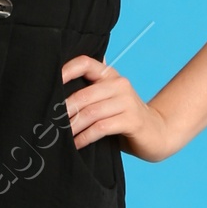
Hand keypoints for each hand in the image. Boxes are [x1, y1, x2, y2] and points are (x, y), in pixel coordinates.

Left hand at [61, 55, 182, 162]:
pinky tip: (76, 144)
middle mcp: (119, 84)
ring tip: (60, 137)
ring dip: (72, 127)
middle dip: (63, 111)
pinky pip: (101, 127)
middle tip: (50, 123)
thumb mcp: (107, 101)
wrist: (158, 133)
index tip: (49, 84)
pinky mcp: (132, 120)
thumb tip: (54, 94)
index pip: (85, 63)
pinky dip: (85, 137)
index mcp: (110, 75)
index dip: (66, 70)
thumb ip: (89, 94)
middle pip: (83, 95)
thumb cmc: (124, 118)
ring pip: (91, 113)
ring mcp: (127, 102)